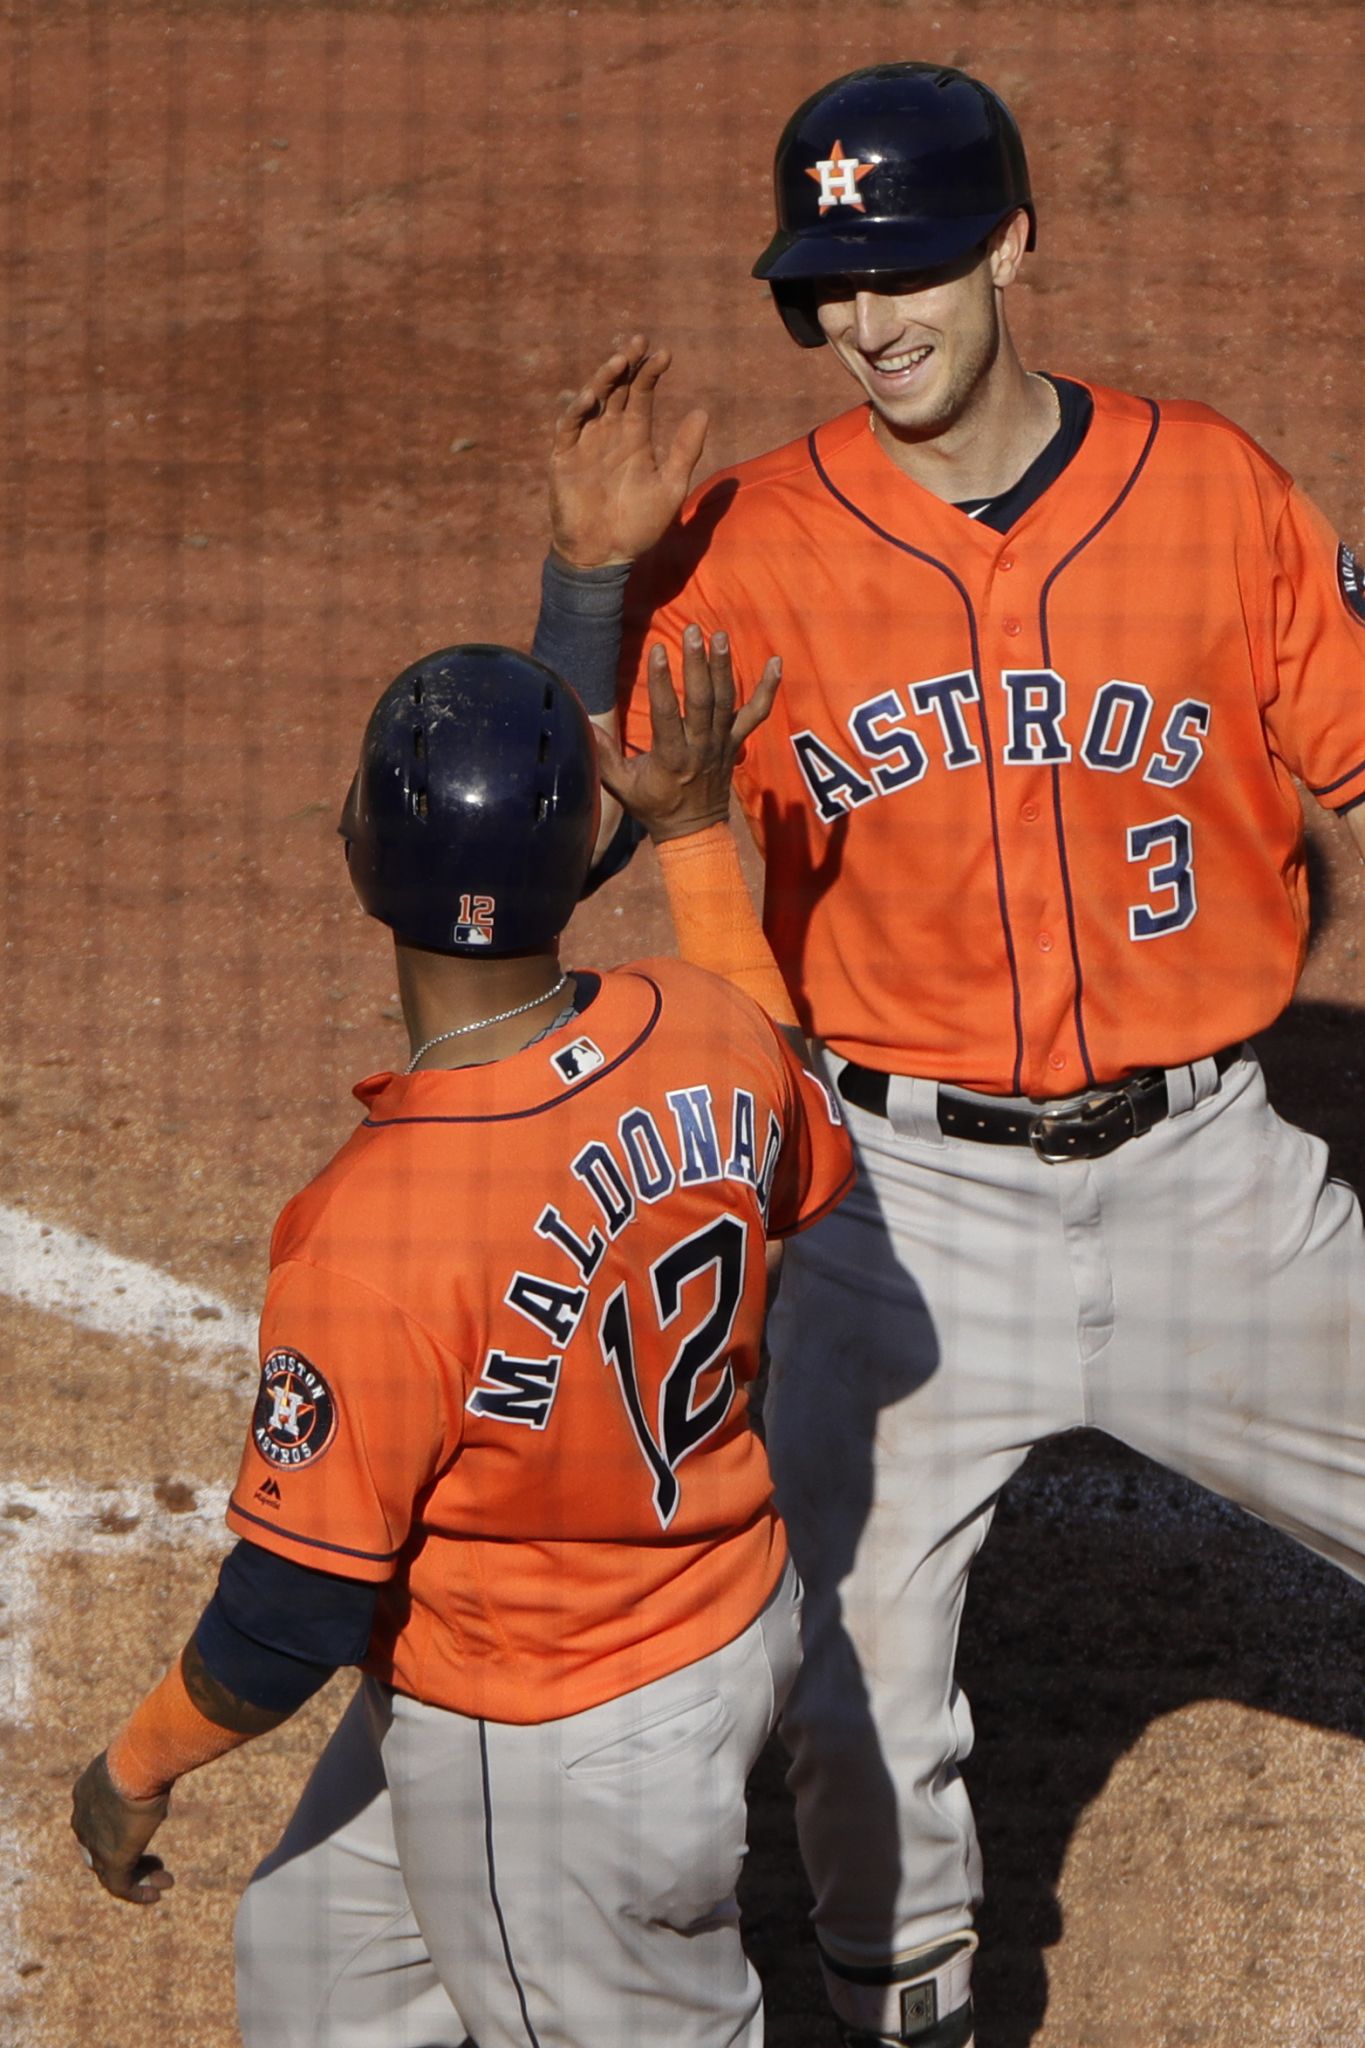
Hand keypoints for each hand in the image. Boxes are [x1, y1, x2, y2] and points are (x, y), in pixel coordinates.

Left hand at [71, 1752, 173, 1905]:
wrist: (139, 1762)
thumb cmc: (146, 1752)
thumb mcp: (142, 1761)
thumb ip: (145, 1772)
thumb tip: (164, 1771)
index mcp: (85, 1792)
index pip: (97, 1820)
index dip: (121, 1830)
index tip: (145, 1829)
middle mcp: (83, 1819)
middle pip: (102, 1849)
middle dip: (131, 1857)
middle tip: (157, 1863)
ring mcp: (94, 1841)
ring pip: (112, 1871)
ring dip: (140, 1877)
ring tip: (165, 1881)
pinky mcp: (111, 1858)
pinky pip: (120, 1885)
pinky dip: (138, 1892)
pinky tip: (157, 1893)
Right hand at [549, 335, 708, 567]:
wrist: (605, 557)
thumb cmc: (638, 525)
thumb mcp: (670, 486)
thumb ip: (685, 451)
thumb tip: (703, 411)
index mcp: (635, 437)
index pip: (642, 394)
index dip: (651, 373)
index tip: (666, 354)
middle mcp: (609, 433)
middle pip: (617, 389)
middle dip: (626, 364)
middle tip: (638, 340)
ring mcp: (585, 444)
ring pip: (592, 401)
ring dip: (603, 379)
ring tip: (618, 359)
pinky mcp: (563, 459)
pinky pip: (568, 428)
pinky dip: (576, 411)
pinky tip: (590, 398)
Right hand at [595, 626, 780, 841]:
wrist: (693, 831)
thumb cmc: (653, 807)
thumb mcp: (621, 787)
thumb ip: (602, 756)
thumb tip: (579, 725)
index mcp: (671, 758)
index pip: (667, 714)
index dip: (661, 682)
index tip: (657, 650)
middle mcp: (700, 748)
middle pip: (702, 701)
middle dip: (698, 665)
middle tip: (693, 632)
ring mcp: (722, 744)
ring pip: (726, 701)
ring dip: (724, 667)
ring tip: (719, 635)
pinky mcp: (735, 743)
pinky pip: (756, 714)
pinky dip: (768, 689)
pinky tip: (776, 662)